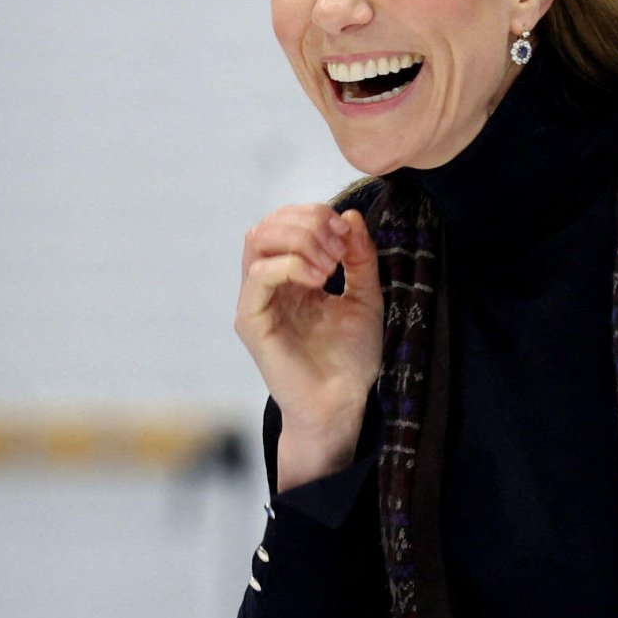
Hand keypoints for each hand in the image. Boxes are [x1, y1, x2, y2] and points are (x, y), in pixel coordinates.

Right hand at [234, 203, 384, 451]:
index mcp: (292, 275)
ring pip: (256, 239)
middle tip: (339, 247)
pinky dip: (292, 265)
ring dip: (299, 240)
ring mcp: (257, 300)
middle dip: (308, 223)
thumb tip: (350, 216)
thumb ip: (359, 258)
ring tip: (330, 266)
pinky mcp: (251, 321)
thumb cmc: (351, 358)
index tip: (348, 232)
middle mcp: (269, 283)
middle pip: (268, 223)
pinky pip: (259, 275)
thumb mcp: (366, 297)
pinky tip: (319, 281)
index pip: (286, 221)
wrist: (341, 403)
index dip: (317, 214)